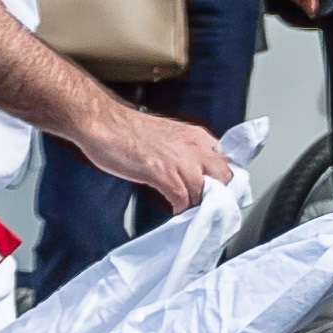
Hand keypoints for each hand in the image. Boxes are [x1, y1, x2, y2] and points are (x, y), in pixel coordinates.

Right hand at [75, 109, 232, 216]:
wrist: (104, 123)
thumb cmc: (130, 132)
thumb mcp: (171, 138)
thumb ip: (188, 154)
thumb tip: (198, 174)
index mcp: (199, 137)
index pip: (227, 163)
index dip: (224, 182)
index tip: (218, 194)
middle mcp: (195, 147)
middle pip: (224, 178)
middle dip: (217, 195)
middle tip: (206, 205)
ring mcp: (179, 160)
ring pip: (204, 191)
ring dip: (197, 205)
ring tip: (188, 210)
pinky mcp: (162, 172)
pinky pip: (182, 198)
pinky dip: (180, 208)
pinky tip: (174, 209)